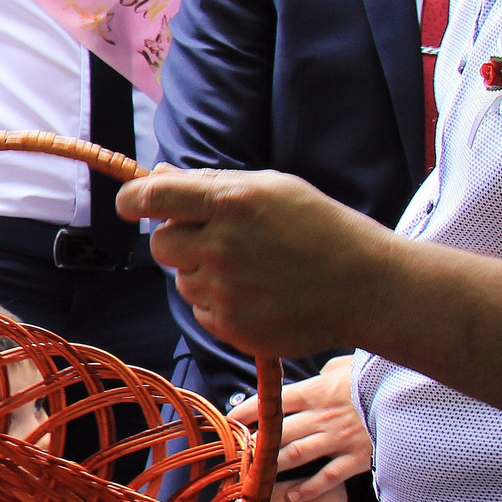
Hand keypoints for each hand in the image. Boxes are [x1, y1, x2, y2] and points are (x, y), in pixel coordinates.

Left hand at [118, 168, 396, 359]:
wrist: (369, 288)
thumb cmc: (323, 230)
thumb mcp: (274, 189)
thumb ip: (211, 183)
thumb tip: (158, 175)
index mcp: (231, 203)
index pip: (150, 199)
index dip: (132, 202)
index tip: (132, 206)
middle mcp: (220, 247)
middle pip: (161, 245)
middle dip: (181, 242)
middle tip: (222, 242)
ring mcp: (224, 290)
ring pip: (183, 281)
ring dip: (206, 275)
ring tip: (257, 272)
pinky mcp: (231, 326)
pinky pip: (203, 312)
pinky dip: (222, 305)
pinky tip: (262, 296)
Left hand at [230, 356, 370, 501]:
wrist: (413, 399)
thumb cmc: (378, 379)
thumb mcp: (349, 366)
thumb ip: (327, 373)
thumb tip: (318, 373)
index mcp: (317, 392)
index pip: (273, 402)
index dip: (248, 412)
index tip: (230, 421)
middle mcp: (322, 417)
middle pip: (278, 433)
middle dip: (254, 444)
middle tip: (236, 454)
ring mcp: (339, 440)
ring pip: (295, 456)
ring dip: (273, 466)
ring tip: (255, 474)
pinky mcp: (357, 459)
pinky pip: (327, 478)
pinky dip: (308, 490)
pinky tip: (291, 497)